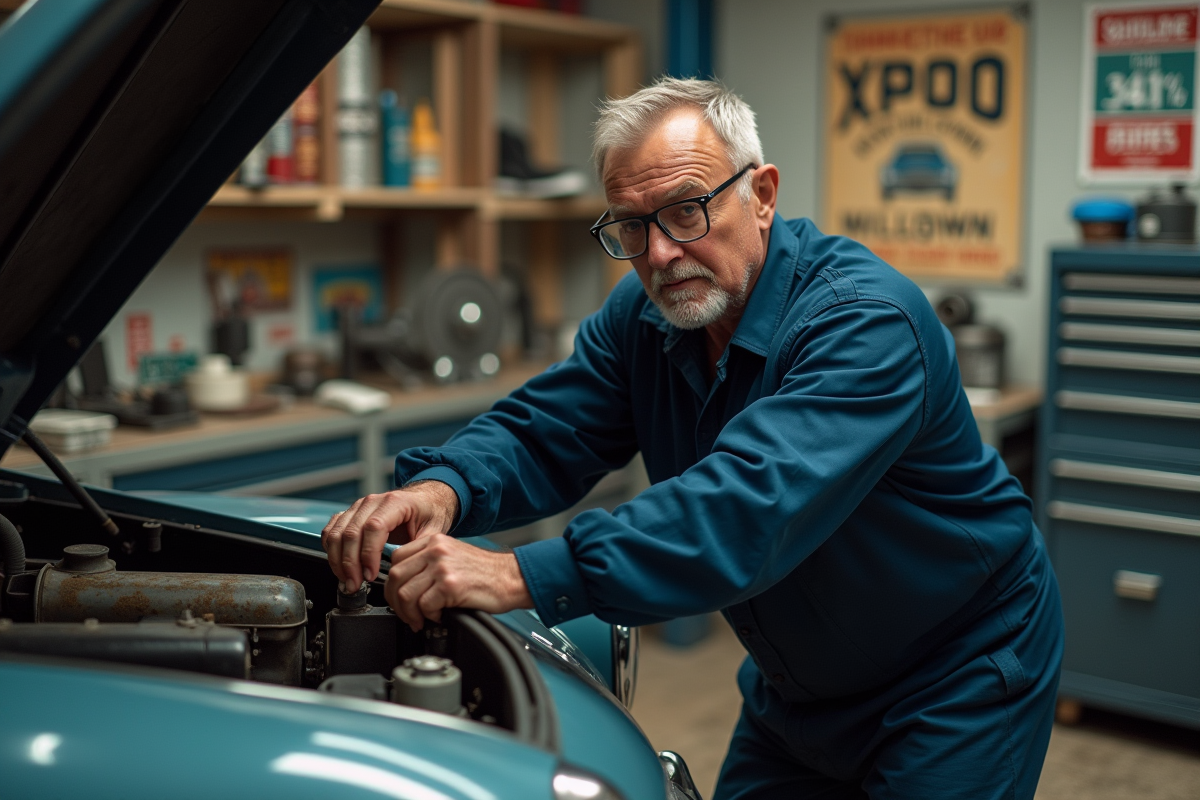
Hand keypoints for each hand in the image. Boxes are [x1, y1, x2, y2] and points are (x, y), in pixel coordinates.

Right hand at [321, 481, 458, 588]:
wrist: (424, 499)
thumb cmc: (429, 512)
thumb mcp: (434, 529)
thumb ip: (420, 549)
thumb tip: (403, 570)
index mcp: (395, 503)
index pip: (373, 528)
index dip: (368, 554)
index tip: (371, 575)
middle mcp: (372, 502)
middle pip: (351, 532)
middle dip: (350, 563)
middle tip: (355, 584)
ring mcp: (358, 507)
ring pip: (337, 533)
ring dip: (338, 560)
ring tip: (348, 580)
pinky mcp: (350, 514)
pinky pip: (331, 530)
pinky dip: (331, 550)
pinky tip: (340, 566)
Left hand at [385, 534, 533, 630]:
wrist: (512, 578)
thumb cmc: (486, 573)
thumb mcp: (452, 557)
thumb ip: (427, 564)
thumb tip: (403, 585)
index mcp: (434, 541)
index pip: (396, 559)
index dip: (392, 583)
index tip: (398, 597)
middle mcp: (436, 550)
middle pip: (396, 577)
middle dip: (396, 602)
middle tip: (407, 614)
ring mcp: (442, 566)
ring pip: (405, 594)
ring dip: (410, 613)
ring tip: (421, 619)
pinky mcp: (451, 584)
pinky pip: (424, 606)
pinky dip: (428, 616)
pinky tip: (439, 616)